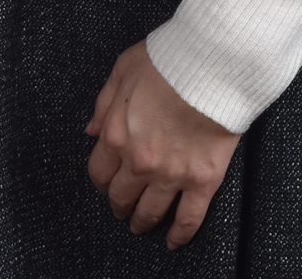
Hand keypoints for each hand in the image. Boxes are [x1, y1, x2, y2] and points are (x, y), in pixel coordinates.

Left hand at [86, 41, 240, 249]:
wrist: (211, 63)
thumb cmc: (168, 59)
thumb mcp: (123, 69)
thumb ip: (103, 103)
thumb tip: (90, 130)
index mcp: (117, 134)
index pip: (99, 173)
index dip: (101, 182)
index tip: (107, 184)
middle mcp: (140, 161)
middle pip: (121, 197)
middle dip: (119, 205)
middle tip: (123, 207)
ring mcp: (171, 174)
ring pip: (150, 212)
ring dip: (143, 222)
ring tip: (142, 225)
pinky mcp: (202, 179)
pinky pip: (188, 219)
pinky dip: (180, 235)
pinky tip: (174, 241)